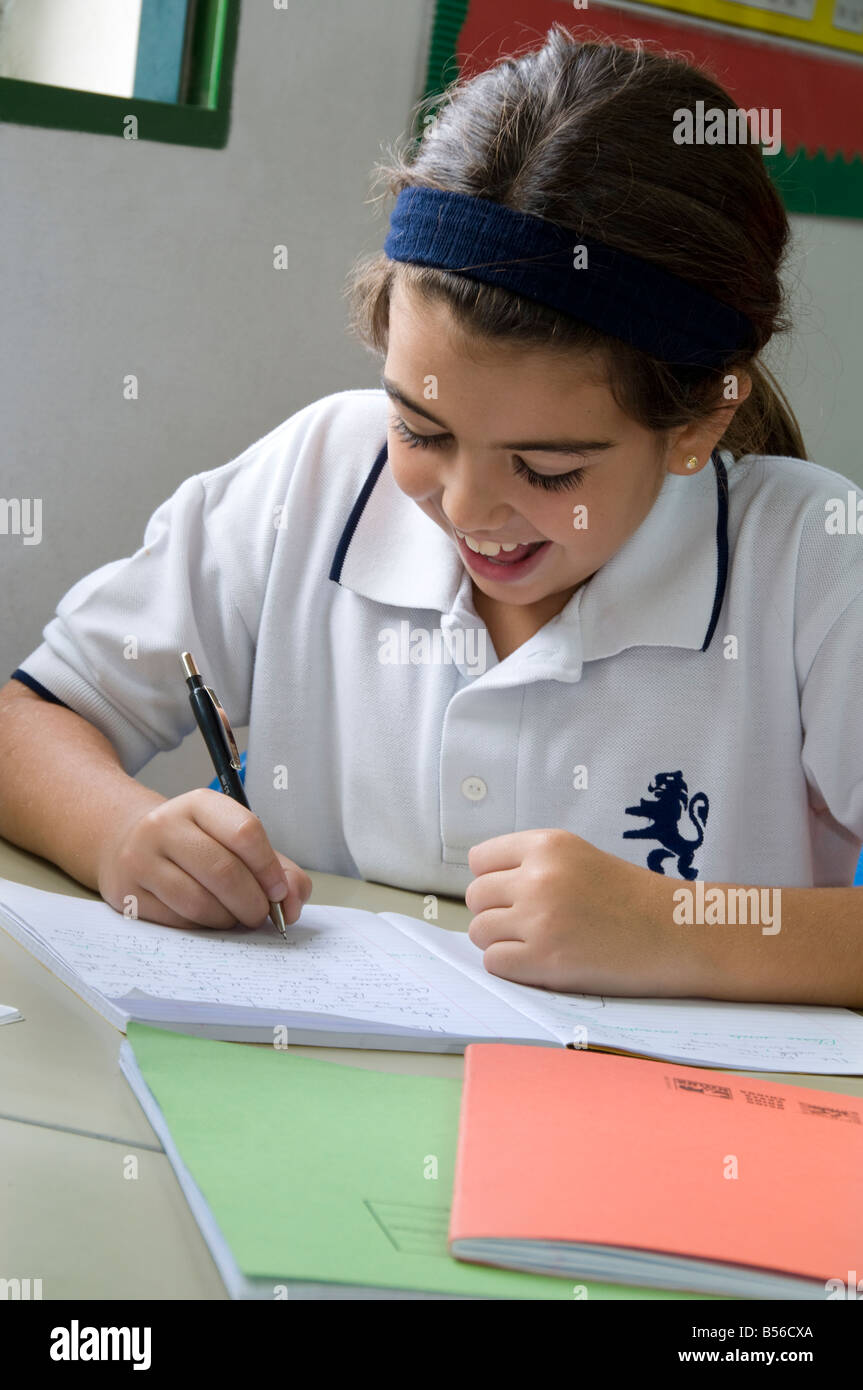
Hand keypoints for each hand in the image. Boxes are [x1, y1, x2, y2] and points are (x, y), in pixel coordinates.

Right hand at [97, 788, 311, 928]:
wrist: (127, 843)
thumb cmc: (193, 845)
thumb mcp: (232, 840)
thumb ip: (275, 867)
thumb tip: (294, 902)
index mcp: (199, 804)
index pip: (245, 832)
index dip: (270, 869)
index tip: (280, 891)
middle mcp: (165, 825)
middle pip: (224, 871)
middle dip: (253, 903)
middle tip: (261, 915)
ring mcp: (141, 859)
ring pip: (200, 902)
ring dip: (228, 919)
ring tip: (234, 917)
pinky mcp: (128, 893)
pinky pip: (178, 921)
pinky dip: (202, 927)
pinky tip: (207, 918)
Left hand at [465, 828, 687, 994]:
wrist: (677, 933)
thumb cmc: (631, 899)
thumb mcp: (580, 858)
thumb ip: (533, 865)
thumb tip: (484, 889)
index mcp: (547, 845)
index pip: (480, 859)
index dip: (493, 881)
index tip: (513, 895)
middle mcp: (539, 876)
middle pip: (476, 897)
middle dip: (495, 913)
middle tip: (528, 925)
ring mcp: (540, 918)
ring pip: (480, 931)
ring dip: (501, 942)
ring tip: (537, 944)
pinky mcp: (544, 958)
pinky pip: (494, 962)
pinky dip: (511, 967)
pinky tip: (540, 964)